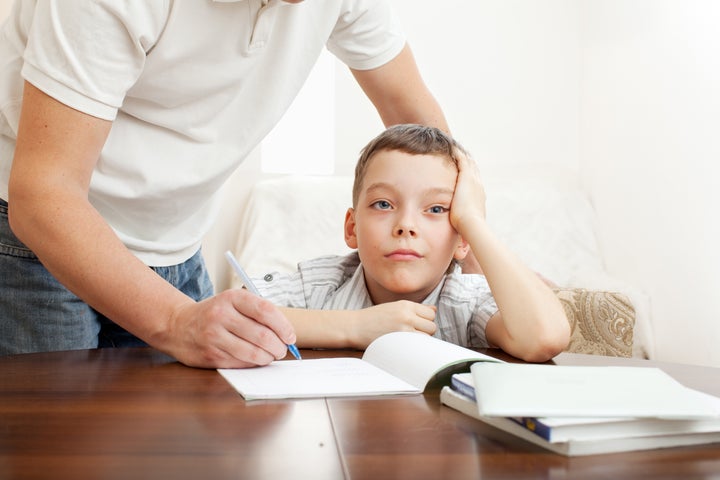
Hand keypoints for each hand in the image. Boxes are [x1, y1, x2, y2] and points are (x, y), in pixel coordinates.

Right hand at [165, 289, 296, 368]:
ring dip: (268, 358)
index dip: (283, 326)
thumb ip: (258, 313)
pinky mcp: (210, 355)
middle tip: (282, 350)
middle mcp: (221, 315)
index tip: (290, 336)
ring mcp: (214, 336)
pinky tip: (255, 360)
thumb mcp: (233, 302)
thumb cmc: (214, 314)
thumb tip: (286, 335)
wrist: (178, 325)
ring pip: (253, 353)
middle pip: (262, 335)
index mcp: (232, 298)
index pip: (266, 311)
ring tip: (270, 356)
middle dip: (278, 346)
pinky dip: (253, 364)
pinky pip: (240, 363)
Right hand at [350, 300, 436, 348]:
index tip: (417, 326)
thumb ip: (415, 309)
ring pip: (427, 337)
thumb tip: (434, 309)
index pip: (430, 313)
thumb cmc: (374, 318)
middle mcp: (407, 315)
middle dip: (425, 332)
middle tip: (412, 335)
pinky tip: (405, 347)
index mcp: (406, 305)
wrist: (355, 326)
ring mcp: (404, 328)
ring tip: (407, 340)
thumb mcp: (394, 307)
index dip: (426, 321)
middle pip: (432, 326)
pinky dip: (415, 348)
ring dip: (421, 340)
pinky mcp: (400, 341)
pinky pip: (418, 346)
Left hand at [449, 149, 486, 235]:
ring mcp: (474, 181)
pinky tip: (451, 147)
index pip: (474, 182)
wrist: (471, 224)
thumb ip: (462, 230)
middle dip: (467, 161)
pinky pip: (462, 159)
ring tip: (455, 148)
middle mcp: (478, 186)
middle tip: (461, 154)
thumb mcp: (465, 226)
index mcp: (478, 197)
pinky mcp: (467, 177)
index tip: (464, 170)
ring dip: (462, 155)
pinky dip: (457, 153)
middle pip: (473, 169)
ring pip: (469, 162)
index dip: (469, 175)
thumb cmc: (467, 229)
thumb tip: (461, 248)